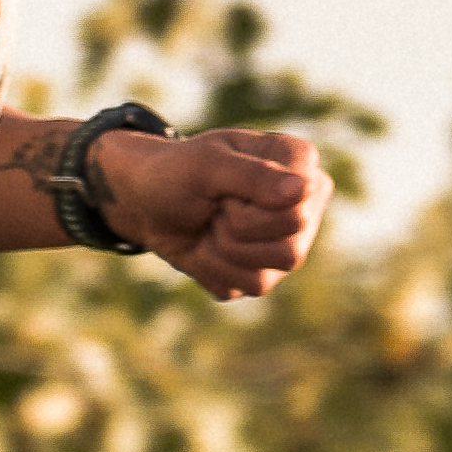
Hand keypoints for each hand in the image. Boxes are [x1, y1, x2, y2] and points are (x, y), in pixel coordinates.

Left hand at [100, 125, 329, 300]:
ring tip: (212, 224)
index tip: (224, 190)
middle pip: (289, 251)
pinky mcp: (265, 271)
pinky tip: (207, 245)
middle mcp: (305, 203)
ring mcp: (289, 240)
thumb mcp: (206, 165)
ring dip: (223, 252)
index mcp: (301, 163)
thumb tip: (302, 189)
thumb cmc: (176, 173)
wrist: (146, 204)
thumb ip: (254, 175)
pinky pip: (247, 288)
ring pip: (269, 275)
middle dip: (234, 232)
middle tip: (216, 208)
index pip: (296, 212)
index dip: (247, 210)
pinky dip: (213, 269)